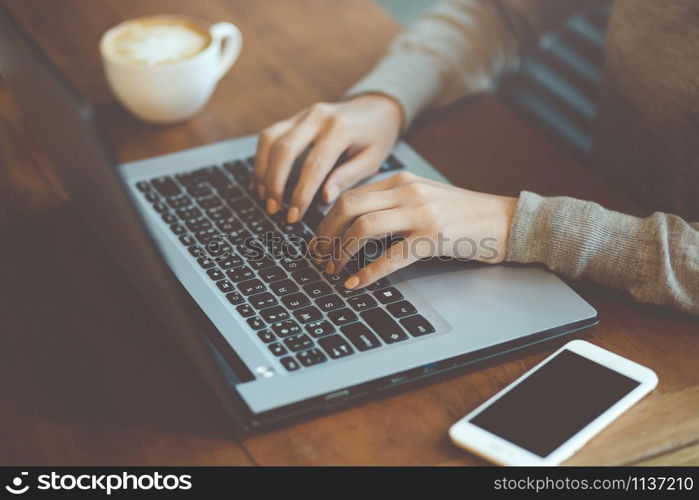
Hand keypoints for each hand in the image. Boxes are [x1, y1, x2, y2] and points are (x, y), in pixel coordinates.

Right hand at [253, 94, 402, 222]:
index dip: (301, 193)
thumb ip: (348, 177)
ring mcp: (303, 114)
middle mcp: (318, 117)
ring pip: (270, 140)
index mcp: (341, 128)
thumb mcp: (372, 160)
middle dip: (275, 183)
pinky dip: (261, 159)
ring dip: (263, 171)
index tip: (294, 216)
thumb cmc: (376, 138)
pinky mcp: (294, 117)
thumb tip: (324, 198)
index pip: (314, 165)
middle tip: (273, 209)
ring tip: (264, 198)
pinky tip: (262, 181)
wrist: (376, 108)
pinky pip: (269, 136)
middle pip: (285, 150)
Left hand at [312, 172, 517, 289]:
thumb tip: (354, 227)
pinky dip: (367, 272)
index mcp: (400, 180)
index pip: (350, 194)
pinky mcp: (432, 237)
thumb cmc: (462, 215)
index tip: (319, 239)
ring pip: (363, 227)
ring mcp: (420, 212)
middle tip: (318, 256)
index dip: (327, 219)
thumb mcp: (423, 198)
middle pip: (348, 206)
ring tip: (333, 270)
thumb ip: (392, 204)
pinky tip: (356, 283)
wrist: (504, 221)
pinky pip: (390, 256)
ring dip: (340, 252)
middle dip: (325, 234)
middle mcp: (407, 191)